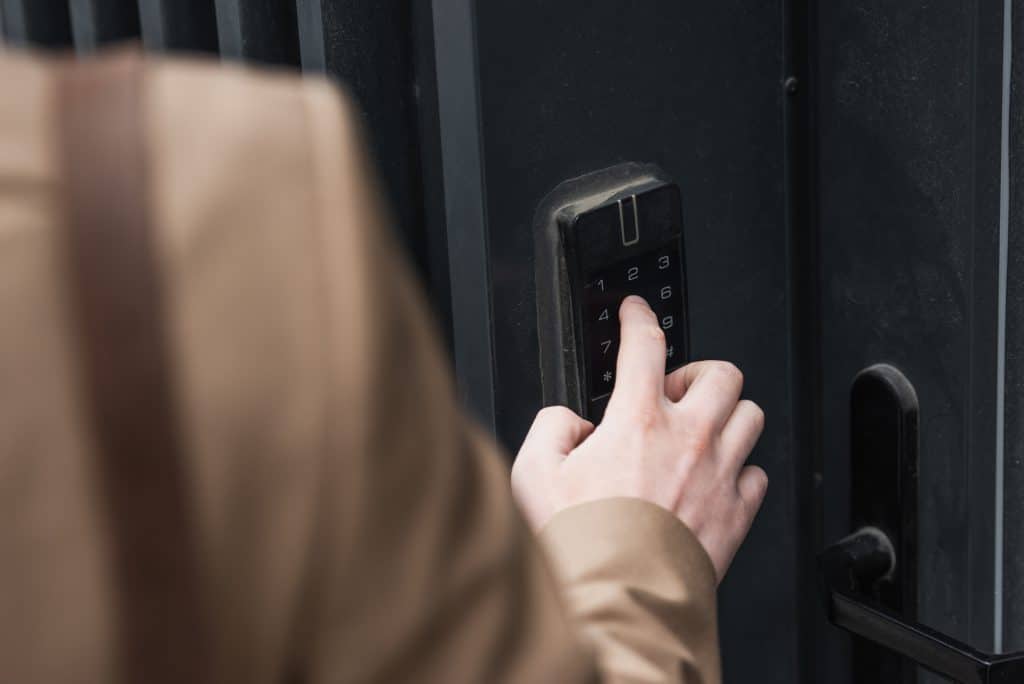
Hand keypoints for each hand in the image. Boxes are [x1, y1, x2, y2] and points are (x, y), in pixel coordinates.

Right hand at [512, 295, 766, 581]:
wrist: (619, 603)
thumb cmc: (579, 545)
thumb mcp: (532, 473)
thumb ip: (551, 427)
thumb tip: (571, 422)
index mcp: (637, 421)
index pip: (645, 343)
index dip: (639, 316)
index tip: (636, 312)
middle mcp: (687, 439)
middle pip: (722, 374)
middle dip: (698, 373)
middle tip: (674, 391)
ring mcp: (719, 475)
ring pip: (751, 416)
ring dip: (726, 415)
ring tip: (700, 430)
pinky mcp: (736, 514)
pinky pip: (757, 474)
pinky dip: (739, 470)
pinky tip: (714, 480)